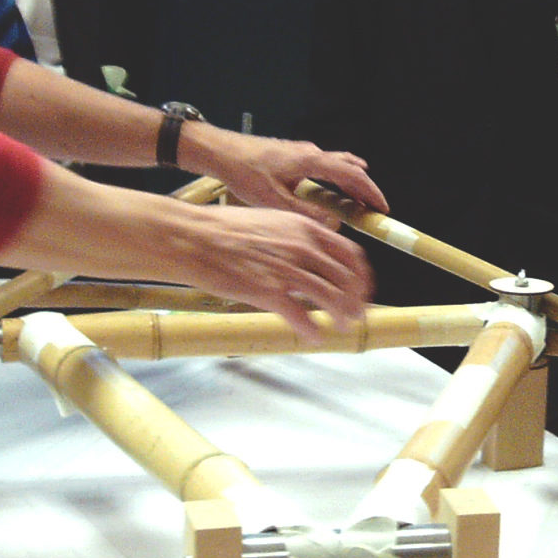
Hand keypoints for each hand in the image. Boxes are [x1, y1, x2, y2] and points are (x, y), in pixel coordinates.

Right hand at [174, 204, 375, 341]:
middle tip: (358, 314)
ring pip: (331, 298)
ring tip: (343, 327)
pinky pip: (302, 317)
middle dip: (356, 301)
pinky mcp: (269, 292)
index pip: (350, 254)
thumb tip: (309, 249)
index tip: (363, 288)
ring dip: (342, 316)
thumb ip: (294, 235)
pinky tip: (314, 337)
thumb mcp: (270, 220)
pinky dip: (312, 331)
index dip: (361, 276)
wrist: (194, 237)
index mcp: (304, 229)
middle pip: (345, 279)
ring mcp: (287, 271)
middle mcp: (302, 248)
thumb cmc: (223, 228)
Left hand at [187, 124, 389, 218]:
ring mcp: (302, 150)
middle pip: (350, 167)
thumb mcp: (275, 200)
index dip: (371, 192)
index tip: (382, 208)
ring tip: (355, 202)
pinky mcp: (292, 154)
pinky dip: (335, 178)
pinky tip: (327, 192)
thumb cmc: (244, 172)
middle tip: (372, 207)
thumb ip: (306, 213)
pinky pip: (324, 164)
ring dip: (350, 182)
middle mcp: (311, 152)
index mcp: (311, 161)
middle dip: (364, 188)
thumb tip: (333, 223)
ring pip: (337, 164)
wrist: (221, 151)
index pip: (353, 175)